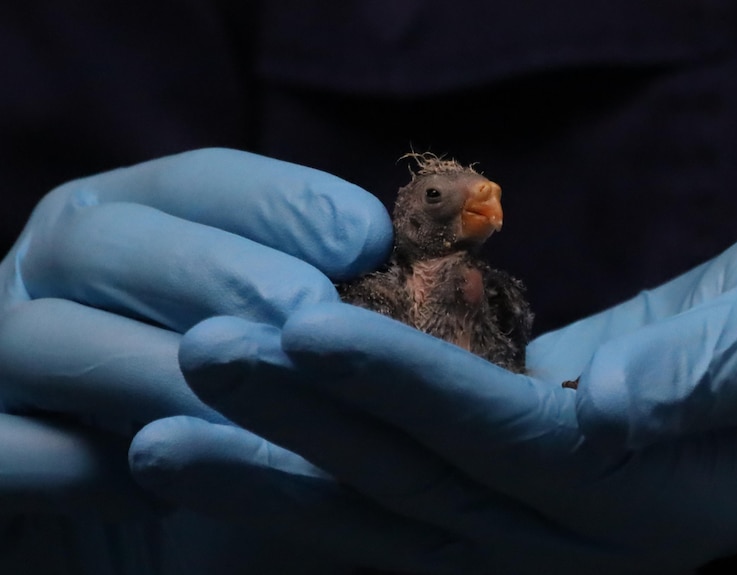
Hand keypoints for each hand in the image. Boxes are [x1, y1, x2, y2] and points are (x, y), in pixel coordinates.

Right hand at [0, 148, 399, 572]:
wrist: (163, 533)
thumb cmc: (244, 434)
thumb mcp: (300, 360)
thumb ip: (342, 311)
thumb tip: (441, 266)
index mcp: (135, 225)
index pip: (202, 182)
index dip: (284, 202)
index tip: (370, 241)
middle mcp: (55, 273)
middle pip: (111, 237)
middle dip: (220, 275)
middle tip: (311, 319)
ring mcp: (1, 359)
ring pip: (45, 337)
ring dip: (156, 374)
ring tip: (255, 417)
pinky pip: (2, 452)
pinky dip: (77, 469)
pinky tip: (162, 494)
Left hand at [173, 213, 736, 573]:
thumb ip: (717, 372)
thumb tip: (617, 399)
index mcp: (648, 504)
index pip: (496, 439)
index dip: (400, 384)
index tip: (302, 327)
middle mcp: (576, 527)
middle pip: (413, 480)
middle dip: (299, 422)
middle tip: (187, 369)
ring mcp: (536, 507)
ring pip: (388, 493)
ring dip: (278, 453)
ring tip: (169, 417)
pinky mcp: (516, 461)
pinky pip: (407, 470)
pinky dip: (325, 449)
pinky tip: (246, 426)